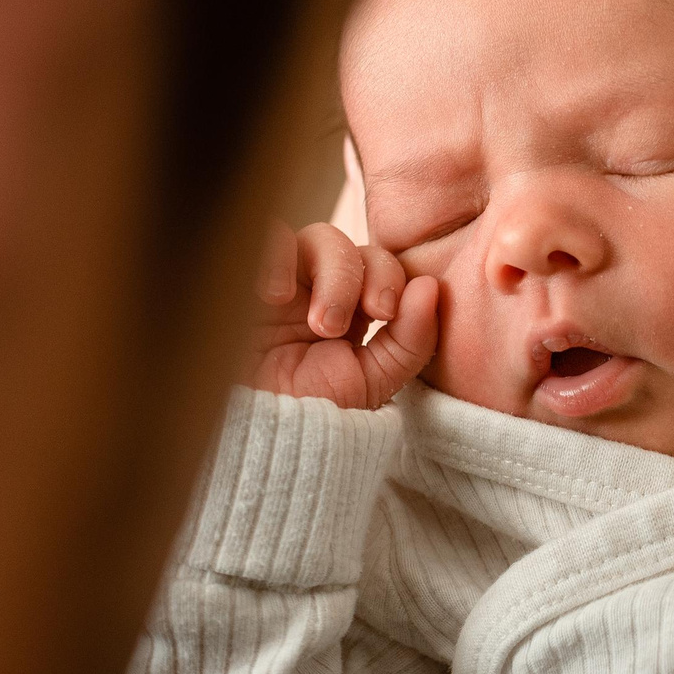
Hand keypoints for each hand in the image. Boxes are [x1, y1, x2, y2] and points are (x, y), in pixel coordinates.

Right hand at [247, 221, 437, 408]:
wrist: (258, 436)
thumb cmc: (313, 415)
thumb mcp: (373, 383)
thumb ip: (412, 340)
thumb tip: (431, 286)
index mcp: (350, 310)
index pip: (380, 267)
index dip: (390, 278)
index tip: (386, 312)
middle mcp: (315, 290)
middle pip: (354, 248)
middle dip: (364, 276)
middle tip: (362, 316)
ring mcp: (280, 282)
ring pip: (318, 237)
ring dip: (333, 274)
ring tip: (320, 324)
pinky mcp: (242, 280)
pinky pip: (264, 238)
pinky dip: (276, 256)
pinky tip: (274, 296)